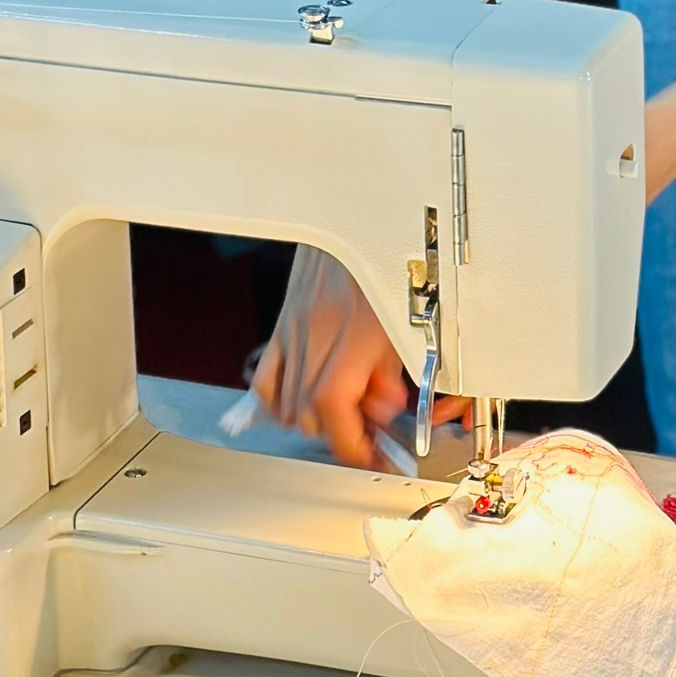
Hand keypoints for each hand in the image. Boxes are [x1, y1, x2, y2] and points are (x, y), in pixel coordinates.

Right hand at [251, 245, 465, 468]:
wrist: (353, 218)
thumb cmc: (389, 262)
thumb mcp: (409, 321)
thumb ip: (396, 370)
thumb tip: (386, 410)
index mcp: (355, 334)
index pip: (335, 409)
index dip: (352, 446)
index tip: (372, 457)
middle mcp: (318, 336)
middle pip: (312, 415)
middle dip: (341, 435)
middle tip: (367, 434)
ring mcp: (294, 332)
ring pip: (288, 406)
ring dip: (315, 422)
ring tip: (343, 413)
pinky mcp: (282, 326)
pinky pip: (266, 383)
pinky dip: (281, 404)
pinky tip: (303, 403)